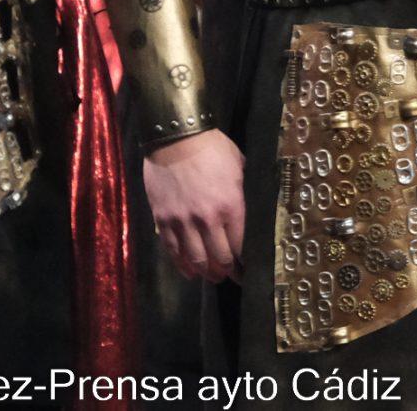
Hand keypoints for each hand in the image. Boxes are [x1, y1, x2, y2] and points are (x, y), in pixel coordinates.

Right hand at [144, 130, 245, 282]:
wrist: (177, 139)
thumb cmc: (214, 149)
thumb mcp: (240, 168)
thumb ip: (244, 194)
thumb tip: (253, 212)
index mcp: (231, 206)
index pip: (241, 245)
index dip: (246, 262)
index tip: (250, 271)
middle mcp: (207, 220)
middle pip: (219, 258)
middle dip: (227, 271)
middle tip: (231, 277)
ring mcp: (183, 222)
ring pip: (195, 259)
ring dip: (205, 272)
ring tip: (212, 277)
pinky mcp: (163, 221)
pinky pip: (173, 251)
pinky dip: (182, 265)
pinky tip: (189, 272)